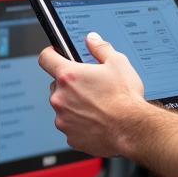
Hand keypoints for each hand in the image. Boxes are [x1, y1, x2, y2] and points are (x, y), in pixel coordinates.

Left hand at [39, 33, 147, 156]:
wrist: (132, 128)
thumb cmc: (125, 97)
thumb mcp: (118, 63)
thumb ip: (100, 48)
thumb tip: (92, 39)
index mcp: (69, 76)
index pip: (46, 58)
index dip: (51, 54)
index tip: (56, 55)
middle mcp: (60, 98)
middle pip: (56, 85)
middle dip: (70, 85)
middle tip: (90, 87)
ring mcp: (63, 119)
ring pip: (63, 107)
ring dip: (74, 105)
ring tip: (97, 106)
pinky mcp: (70, 137)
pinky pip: (71, 126)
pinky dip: (80, 123)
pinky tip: (98, 120)